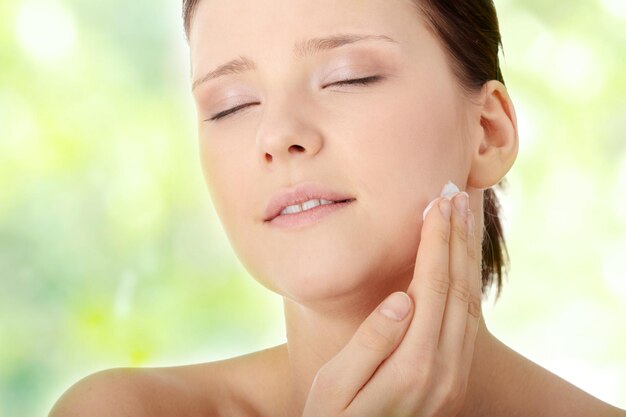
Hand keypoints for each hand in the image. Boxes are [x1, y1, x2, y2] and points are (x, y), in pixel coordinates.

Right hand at [302, 185, 480, 416]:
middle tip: (456, 195)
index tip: (437, 203)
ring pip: (469, 304)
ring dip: (467, 257)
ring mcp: (454, 378)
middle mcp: (444, 371)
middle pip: (458, 290)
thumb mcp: (335, 386)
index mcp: (414, 366)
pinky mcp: (453, 380)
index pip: (432, 287)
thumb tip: (403, 298)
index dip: (436, 241)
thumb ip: (371, 344)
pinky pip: (468, 322)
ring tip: (463, 218)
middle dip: (458, 238)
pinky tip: (460, 263)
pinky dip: (468, 284)